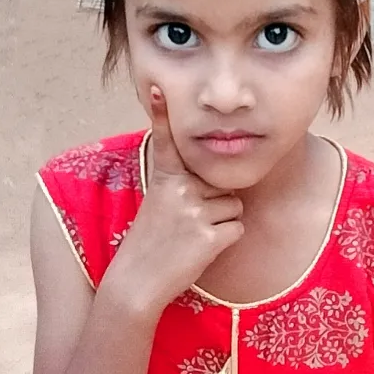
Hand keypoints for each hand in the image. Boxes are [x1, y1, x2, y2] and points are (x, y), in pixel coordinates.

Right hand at [110, 87, 243, 313]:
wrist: (137, 282)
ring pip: (233, 206)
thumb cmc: (151, 243)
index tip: (159, 91)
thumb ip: (182, 186)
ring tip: (191, 237)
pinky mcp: (209, 236)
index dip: (162, 115)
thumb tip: (216, 178)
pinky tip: (201, 250)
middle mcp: (180, 190)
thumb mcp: (159, 205)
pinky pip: (237, 229)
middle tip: (185, 224)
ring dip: (221, 223)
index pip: (166, 142)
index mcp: (165, 179)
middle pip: (222, 183)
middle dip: (214, 202)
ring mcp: (195, 212)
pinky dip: (225, 241)